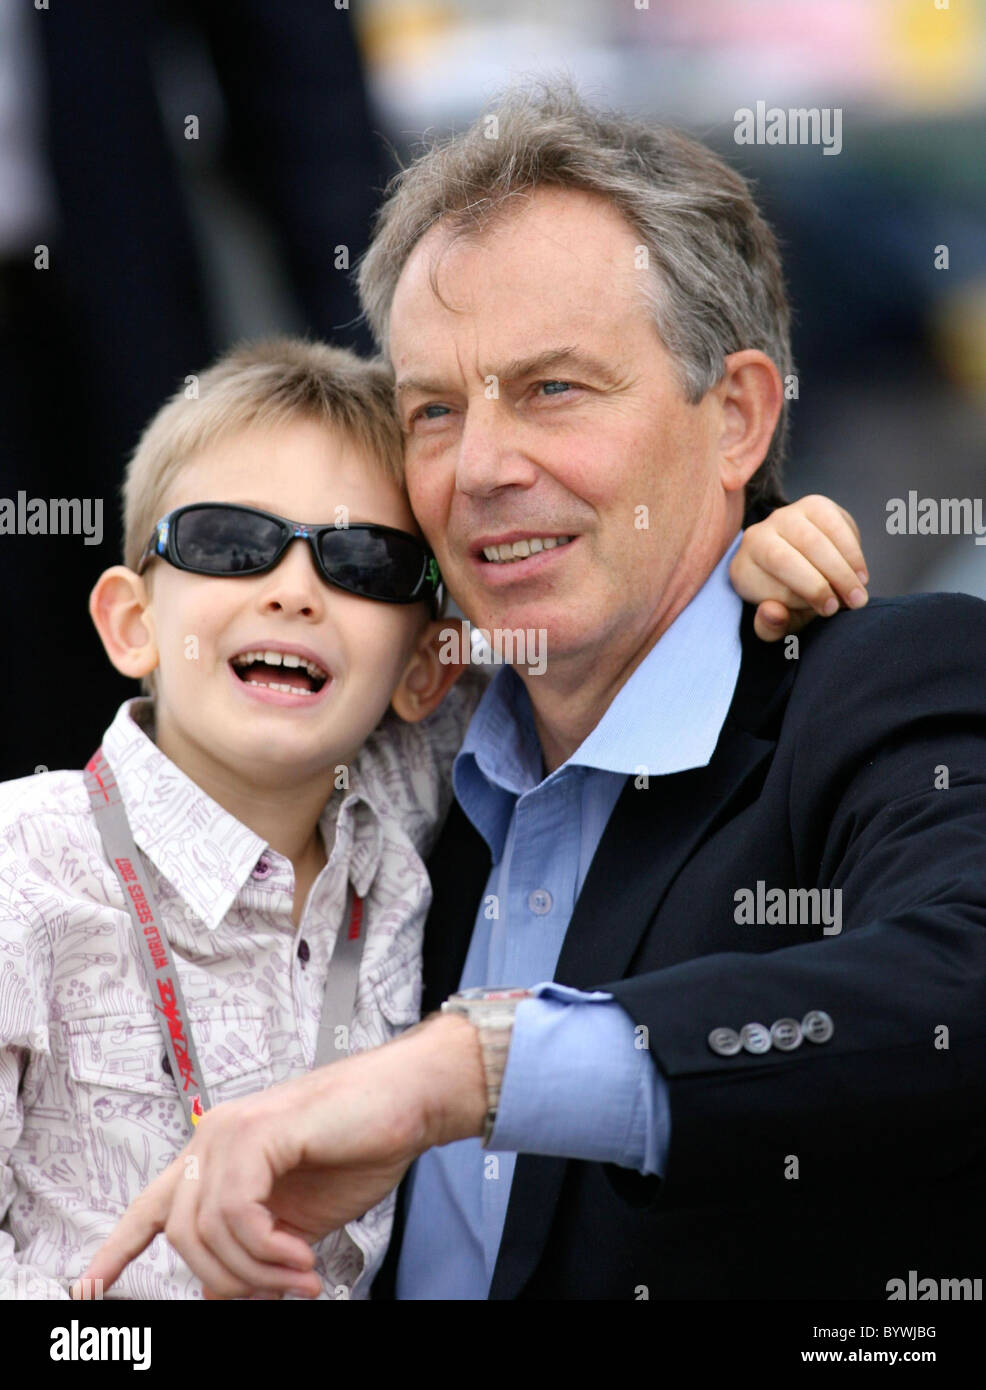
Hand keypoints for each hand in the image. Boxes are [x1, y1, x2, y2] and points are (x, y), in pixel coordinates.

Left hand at [72, 1012, 485, 1299]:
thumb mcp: (299, 1219)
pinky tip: (299, 1252)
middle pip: (179, 1234)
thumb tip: (227, 1294)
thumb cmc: (363, 1144)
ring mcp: (230, 1132)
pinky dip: (267, 1248)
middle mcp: (214, 1139)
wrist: (408, 1101)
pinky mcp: (255, 1132)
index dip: (117, 1249)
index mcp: (220, 1156)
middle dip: (226, 1280)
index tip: (90, 1286)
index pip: (152, 1205)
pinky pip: (235, 1213)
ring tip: (300, 1273)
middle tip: (278, 1290)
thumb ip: (258, 1249)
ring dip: (257, 1270)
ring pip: (205, 1230)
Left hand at [730, 495, 868, 640]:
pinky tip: (859, 574)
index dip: (810, 586)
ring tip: (860, 591)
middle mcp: (759, 534)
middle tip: (854, 601)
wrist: (796, 580)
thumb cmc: (784, 605)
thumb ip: (769, 626)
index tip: (830, 609)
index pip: (778, 563)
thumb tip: (772, 612)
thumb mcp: (776, 623)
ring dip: (847, 564)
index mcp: (744, 565)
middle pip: (805, 544)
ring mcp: (786, 516)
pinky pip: (838, 523)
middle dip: (834, 575)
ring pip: (823, 534)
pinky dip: (853, 551)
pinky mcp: (814, 506)